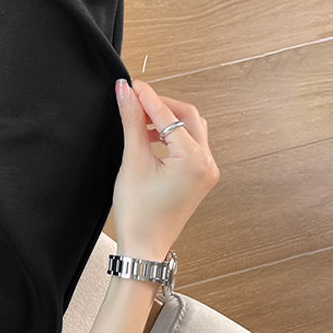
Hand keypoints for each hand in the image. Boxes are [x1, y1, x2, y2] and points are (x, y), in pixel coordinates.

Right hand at [111, 79, 218, 260]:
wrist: (144, 248)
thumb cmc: (139, 214)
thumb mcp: (132, 160)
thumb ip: (131, 121)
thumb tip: (125, 92)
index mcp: (194, 160)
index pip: (169, 115)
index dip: (147, 97)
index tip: (130, 85)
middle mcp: (207, 164)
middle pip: (187, 116)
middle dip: (160, 105)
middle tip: (135, 99)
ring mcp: (206, 171)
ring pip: (190, 129)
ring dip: (166, 120)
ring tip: (139, 119)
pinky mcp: (199, 177)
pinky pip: (189, 145)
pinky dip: (171, 135)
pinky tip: (150, 136)